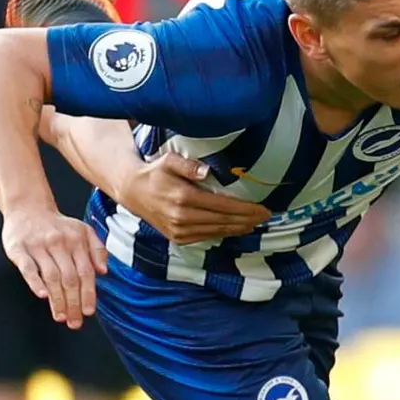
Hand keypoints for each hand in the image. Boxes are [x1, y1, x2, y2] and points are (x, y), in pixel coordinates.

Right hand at [2, 207, 108, 328]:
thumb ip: (97, 250)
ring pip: (51, 277)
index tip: (89, 312)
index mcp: (76, 240)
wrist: (27, 207)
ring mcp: (38, 245)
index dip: (88, 294)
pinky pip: (28, 268)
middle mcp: (59, 243)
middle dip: (73, 303)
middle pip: (69, 278)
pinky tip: (42, 296)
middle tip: (74, 322)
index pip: (85, 272)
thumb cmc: (57, 225)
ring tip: (61, 316)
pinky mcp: (19, 248)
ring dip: (57, 300)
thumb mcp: (83, 230)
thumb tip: (103, 271)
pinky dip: (35, 282)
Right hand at [115, 154, 270, 244]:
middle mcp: (182, 217)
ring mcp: (179, 230)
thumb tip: (206, 171)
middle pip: (224, 221)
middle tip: (266, 216)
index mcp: (183, 198)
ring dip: (239, 228)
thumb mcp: (169, 161)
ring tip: (255, 223)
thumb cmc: (155, 172)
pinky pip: (206, 236)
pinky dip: (223, 233)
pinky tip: (236, 228)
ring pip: (217, 231)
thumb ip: (188, 165)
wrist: (133, 192)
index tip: (263, 209)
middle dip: (248, 219)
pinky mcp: (178, 238)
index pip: (223, 206)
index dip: (246, 209)